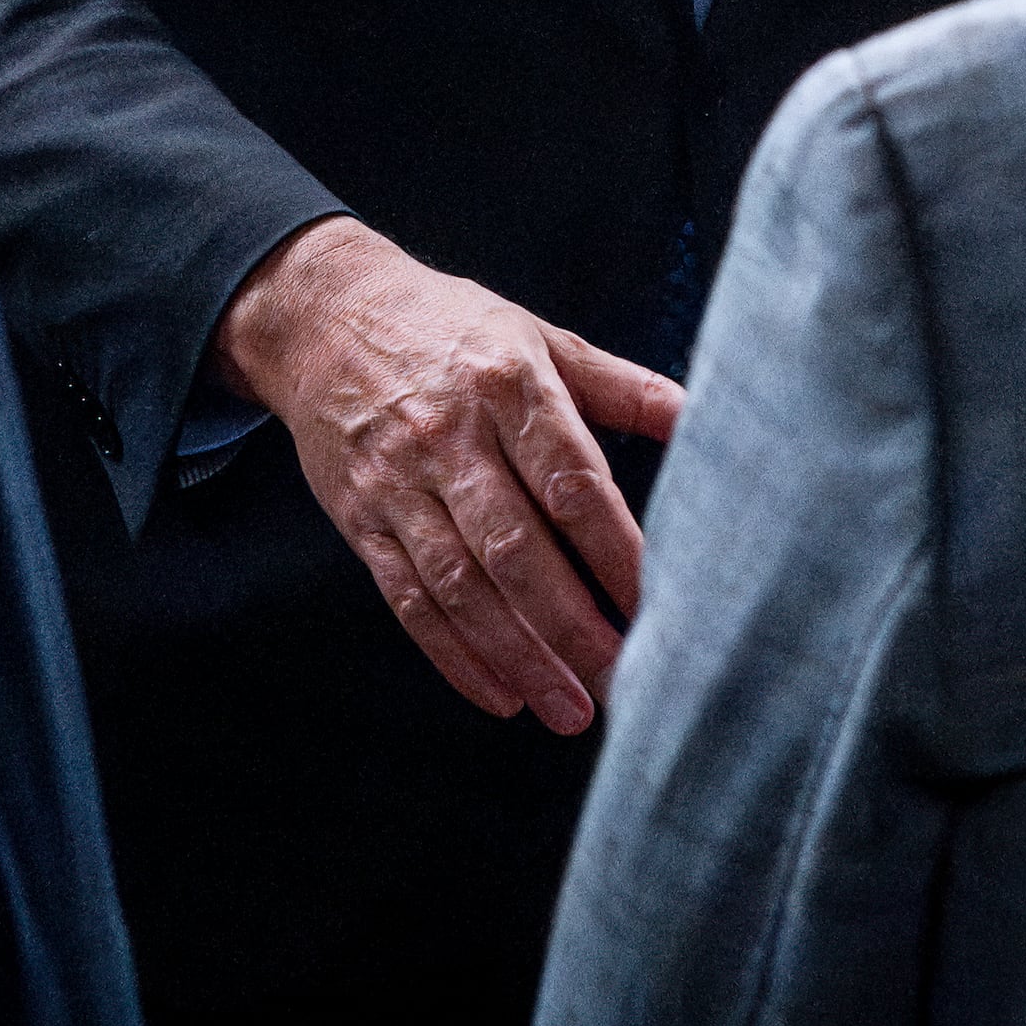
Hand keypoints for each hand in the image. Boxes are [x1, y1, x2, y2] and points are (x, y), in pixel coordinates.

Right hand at [214, 216, 685, 734]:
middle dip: (572, 626)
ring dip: (519, 657)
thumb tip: (702, 417)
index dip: (614, 549)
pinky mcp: (361, 520)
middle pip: (515, 548)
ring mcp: (399, 483)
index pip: (570, 480)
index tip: (657, 603)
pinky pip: (408, 599)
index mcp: (508, 386)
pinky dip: (455, 656)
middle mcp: (451, 438)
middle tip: (623, 681)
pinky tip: (501, 695)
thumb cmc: (450, 327)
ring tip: (571, 709)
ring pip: (461, 587)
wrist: (323, 315)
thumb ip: (620, 386)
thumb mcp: (538, 336)